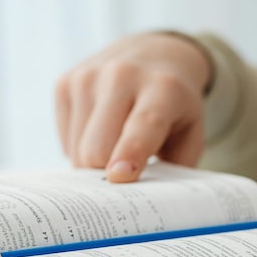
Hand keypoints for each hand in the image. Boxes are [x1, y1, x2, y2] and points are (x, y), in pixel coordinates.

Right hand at [55, 32, 211, 181]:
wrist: (153, 54)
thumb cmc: (175, 107)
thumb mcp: (191, 133)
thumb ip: (175, 168)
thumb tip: (145, 202)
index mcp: (163, 88)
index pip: (141, 126)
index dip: (130, 154)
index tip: (119, 176)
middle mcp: (122, 76)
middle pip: (97, 148)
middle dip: (106, 174)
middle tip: (124, 178)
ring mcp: (88, 77)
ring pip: (78, 150)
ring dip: (94, 163)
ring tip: (117, 146)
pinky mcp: (65, 83)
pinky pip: (66, 140)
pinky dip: (81, 147)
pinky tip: (101, 131)